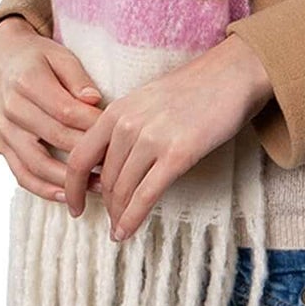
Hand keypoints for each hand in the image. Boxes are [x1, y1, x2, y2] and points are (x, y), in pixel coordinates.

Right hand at [0, 16, 107, 203]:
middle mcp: (14, 109)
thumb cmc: (38, 58)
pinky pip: (21, 174)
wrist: (1, 62)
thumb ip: (77, 77)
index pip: (66, 110)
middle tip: (117, 164)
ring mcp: (6, 131)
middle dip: (88, 153)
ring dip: (69, 179)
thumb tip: (94, 100)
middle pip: (56, 137)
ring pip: (38, 163)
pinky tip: (66, 196)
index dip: (93, 124)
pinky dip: (43, 189)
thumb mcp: (59, 55)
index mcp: (29, 81)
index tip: (118, 133)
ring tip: (99, 186)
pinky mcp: (3, 146)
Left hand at [61, 34, 274, 242]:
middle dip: (105, 205)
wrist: (231, 73)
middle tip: (110, 219)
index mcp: (117, 110)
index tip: (74, 205)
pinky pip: (146, 196)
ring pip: (123, 191)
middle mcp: (129, 124)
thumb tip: (109, 164)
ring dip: (118, 216)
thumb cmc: (192, 88)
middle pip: (104, 179)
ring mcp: (153, 139)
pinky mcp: (178, 154)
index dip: (72, 186)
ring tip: (119, 229)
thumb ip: (124, 127)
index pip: (80, 156)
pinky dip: (132, 219)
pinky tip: (127, 232)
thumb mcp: (146, 100)